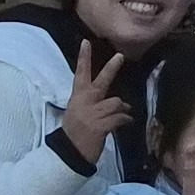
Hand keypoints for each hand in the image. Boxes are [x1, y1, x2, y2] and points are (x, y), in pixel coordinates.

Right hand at [57, 40, 132, 163]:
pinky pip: (120, 118)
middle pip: (101, 81)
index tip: (86, 42)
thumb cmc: (75, 132)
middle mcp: (85, 102)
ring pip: (116, 102)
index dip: (83, 58)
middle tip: (120, 56)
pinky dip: (125, 120)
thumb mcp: (78, 113)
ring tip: (123, 115)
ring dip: (123, 109)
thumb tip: (114, 101)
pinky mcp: (101, 125)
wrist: (69, 153)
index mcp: (78, 97)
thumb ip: (92, 103)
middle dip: (111, 68)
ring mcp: (92, 113)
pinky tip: (125, 123)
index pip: (80, 74)